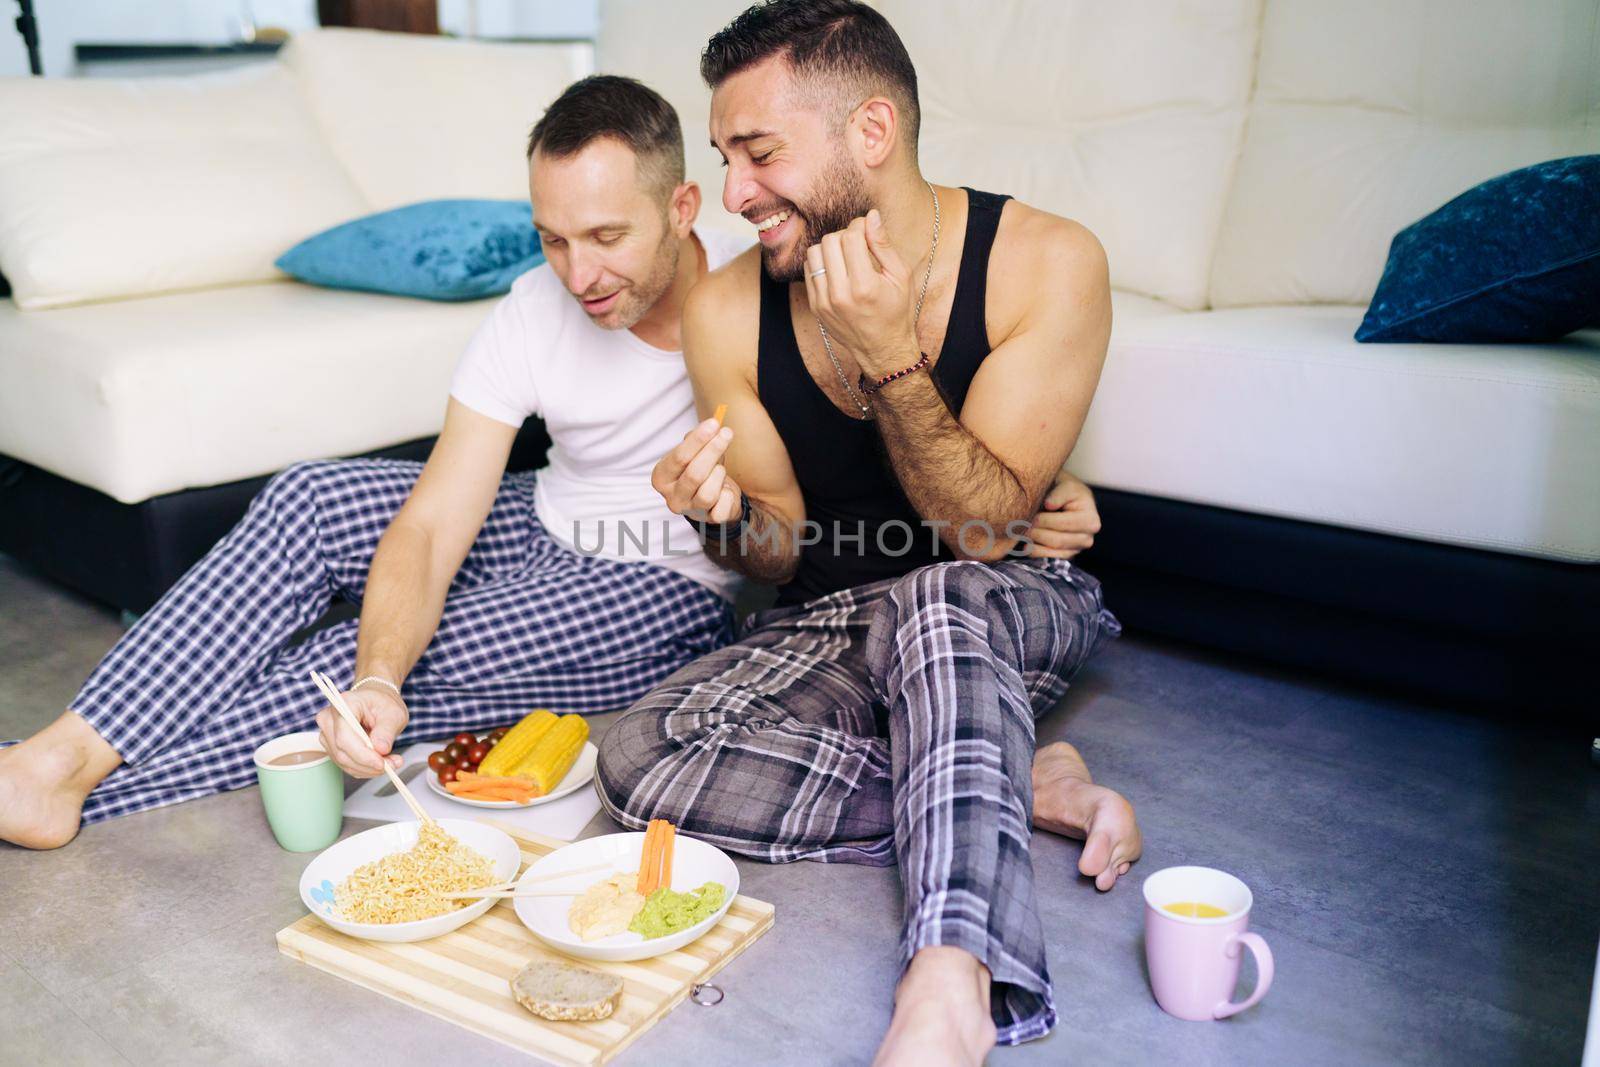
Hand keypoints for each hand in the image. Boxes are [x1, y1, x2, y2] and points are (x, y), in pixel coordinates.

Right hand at [315, 686, 407, 777]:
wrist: (375, 701)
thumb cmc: (383, 704)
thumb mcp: (394, 714)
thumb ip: (386, 731)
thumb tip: (380, 749)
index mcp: (344, 704)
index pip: (345, 737)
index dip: (363, 755)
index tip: (382, 763)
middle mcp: (329, 719)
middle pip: (342, 752)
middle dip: (368, 764)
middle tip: (393, 765)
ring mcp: (327, 733)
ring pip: (343, 761)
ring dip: (368, 768)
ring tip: (391, 763)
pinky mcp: (331, 746)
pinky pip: (346, 764)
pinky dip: (364, 768)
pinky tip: (380, 763)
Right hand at [652, 417, 743, 521]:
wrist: (715, 497)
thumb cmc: (702, 468)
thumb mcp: (695, 452)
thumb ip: (698, 439)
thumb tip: (712, 427)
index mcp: (662, 477)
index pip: (679, 458)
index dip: (698, 440)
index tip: (714, 423)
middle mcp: (672, 497)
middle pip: (694, 474)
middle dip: (713, 451)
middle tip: (727, 433)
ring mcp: (689, 511)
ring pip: (707, 494)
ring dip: (719, 475)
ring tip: (721, 468)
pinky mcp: (708, 521)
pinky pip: (721, 508)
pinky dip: (727, 495)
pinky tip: (725, 489)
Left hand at [803, 210, 916, 377]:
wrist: (882, 348)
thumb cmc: (897, 310)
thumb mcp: (901, 276)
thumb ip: (884, 244)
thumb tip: (870, 215)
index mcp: (865, 286)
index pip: (850, 237)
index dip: (859, 226)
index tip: (867, 231)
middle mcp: (840, 294)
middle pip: (830, 241)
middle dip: (845, 235)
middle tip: (858, 245)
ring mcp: (824, 302)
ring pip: (814, 252)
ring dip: (830, 247)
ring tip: (846, 256)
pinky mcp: (815, 306)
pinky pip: (809, 270)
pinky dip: (822, 262)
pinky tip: (837, 269)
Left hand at [1021, 469, 1101, 558]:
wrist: (1067, 497)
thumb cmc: (1065, 490)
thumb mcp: (1065, 485)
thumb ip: (1059, 494)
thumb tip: (1049, 505)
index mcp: (1090, 519)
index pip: (1062, 524)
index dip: (1043, 520)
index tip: (1028, 513)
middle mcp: (1087, 537)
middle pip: (1057, 540)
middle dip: (1035, 532)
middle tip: (1018, 524)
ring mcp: (1077, 549)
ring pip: (1052, 550)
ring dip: (1034, 542)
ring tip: (1019, 532)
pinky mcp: (1067, 555)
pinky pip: (1050, 558)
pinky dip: (1036, 551)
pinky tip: (1025, 544)